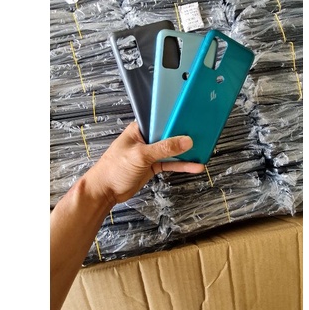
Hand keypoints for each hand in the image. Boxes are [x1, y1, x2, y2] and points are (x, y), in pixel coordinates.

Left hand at [83, 121, 204, 204]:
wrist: (105, 191)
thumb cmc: (114, 168)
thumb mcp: (141, 155)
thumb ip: (164, 148)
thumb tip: (185, 141)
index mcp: (139, 129)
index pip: (160, 120)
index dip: (175, 119)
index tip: (191, 118)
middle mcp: (146, 139)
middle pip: (169, 134)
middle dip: (184, 136)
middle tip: (203, 135)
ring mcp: (150, 153)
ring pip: (172, 150)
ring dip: (186, 153)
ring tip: (203, 152)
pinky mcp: (153, 165)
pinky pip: (170, 163)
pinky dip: (182, 165)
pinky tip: (194, 167)